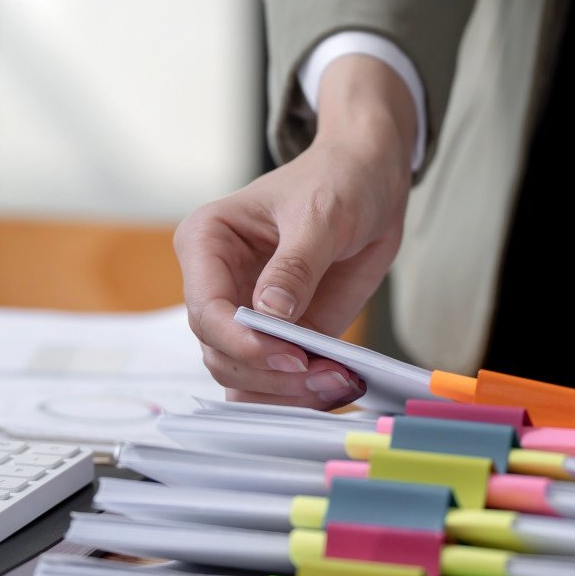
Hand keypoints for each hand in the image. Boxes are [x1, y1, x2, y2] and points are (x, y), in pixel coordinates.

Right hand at [174, 55, 415, 406]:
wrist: (368, 181)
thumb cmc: (337, 181)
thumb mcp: (321, 215)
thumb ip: (295, 266)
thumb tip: (270, 317)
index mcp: (206, 242)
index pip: (206, 308)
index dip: (242, 340)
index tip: (290, 354)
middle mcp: (217, 283)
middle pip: (220, 352)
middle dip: (268, 372)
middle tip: (325, 374)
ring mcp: (246, 315)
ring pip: (241, 376)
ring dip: (286, 390)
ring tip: (337, 380)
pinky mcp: (277, 336)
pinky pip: (271, 381)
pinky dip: (296, 394)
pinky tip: (332, 387)